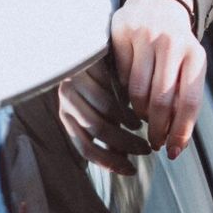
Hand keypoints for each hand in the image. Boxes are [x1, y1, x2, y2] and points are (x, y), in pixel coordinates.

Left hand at [57, 55, 150, 174]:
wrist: (97, 43)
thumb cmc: (106, 80)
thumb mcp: (107, 109)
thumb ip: (113, 132)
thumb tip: (126, 163)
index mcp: (68, 116)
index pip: (85, 148)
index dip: (108, 163)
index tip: (130, 169)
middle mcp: (67, 101)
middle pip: (96, 133)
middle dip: (124, 145)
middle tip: (145, 149)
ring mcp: (73, 84)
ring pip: (102, 116)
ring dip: (126, 127)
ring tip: (142, 127)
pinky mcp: (85, 69)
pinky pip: (106, 95)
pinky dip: (124, 106)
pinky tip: (138, 107)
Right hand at [108, 0, 205, 158]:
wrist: (159, 3)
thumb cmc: (177, 47)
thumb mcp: (190, 67)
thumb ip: (185, 100)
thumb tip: (177, 145)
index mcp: (196, 55)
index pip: (189, 102)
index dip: (180, 131)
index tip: (173, 151)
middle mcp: (172, 43)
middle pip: (161, 100)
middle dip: (157, 129)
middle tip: (154, 142)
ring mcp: (146, 36)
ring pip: (137, 91)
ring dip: (138, 113)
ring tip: (142, 117)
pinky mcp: (123, 32)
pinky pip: (120, 76)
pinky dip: (124, 90)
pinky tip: (129, 91)